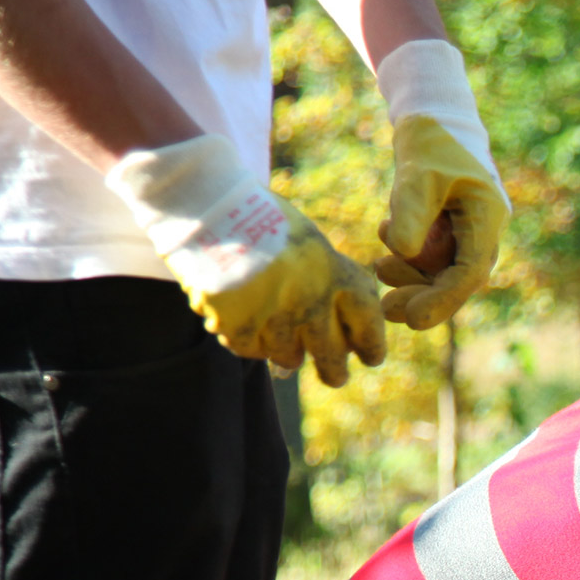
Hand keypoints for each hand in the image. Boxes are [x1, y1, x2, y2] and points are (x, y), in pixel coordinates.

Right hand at [105, 135, 384, 385]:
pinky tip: (249, 330)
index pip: (368, 327)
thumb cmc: (264, 218)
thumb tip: (342, 330)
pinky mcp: (236, 325)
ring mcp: (273, 316)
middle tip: (335, 377)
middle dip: (335, 372)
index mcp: (336, 275)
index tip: (370, 358)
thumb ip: (329, 282)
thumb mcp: (310, 244)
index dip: (371, 346)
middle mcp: (311, 301)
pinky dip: (252, 344)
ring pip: (290, 358)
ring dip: (289, 354)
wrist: (207, 203)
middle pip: (332, 357)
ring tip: (286, 348)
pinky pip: (252, 350)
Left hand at [372, 40, 506, 329]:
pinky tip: (387, 241)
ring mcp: (469, 233)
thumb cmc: (430, 141)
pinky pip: (431, 259)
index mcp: (488, 217)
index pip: (470, 272)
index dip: (443, 300)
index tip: (414, 319)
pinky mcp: (450, 232)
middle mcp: (484, 231)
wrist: (433, 118)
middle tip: (388, 310)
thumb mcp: (417, 174)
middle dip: (423, 298)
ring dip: (411, 278)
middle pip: (458, 280)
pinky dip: (408, 260)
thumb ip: (412, 212)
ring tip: (379, 268)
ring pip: (442, 273)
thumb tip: (403, 254)